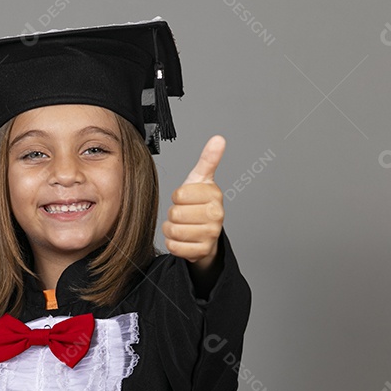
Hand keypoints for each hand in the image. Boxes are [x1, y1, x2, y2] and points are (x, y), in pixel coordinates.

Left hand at [162, 135, 224, 265]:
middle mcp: (217, 215)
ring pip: (173, 230)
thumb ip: (208, 159)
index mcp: (214, 195)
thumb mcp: (201, 180)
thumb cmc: (199, 203)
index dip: (177, 197)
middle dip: (173, 214)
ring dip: (171, 229)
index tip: (186, 199)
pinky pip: (175, 247)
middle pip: (175, 213)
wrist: (205, 234)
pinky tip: (182, 239)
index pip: (179, 194)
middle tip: (183, 214)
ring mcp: (211, 235)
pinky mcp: (202, 251)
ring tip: (182, 226)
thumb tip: (218, 138)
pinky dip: (173, 243)